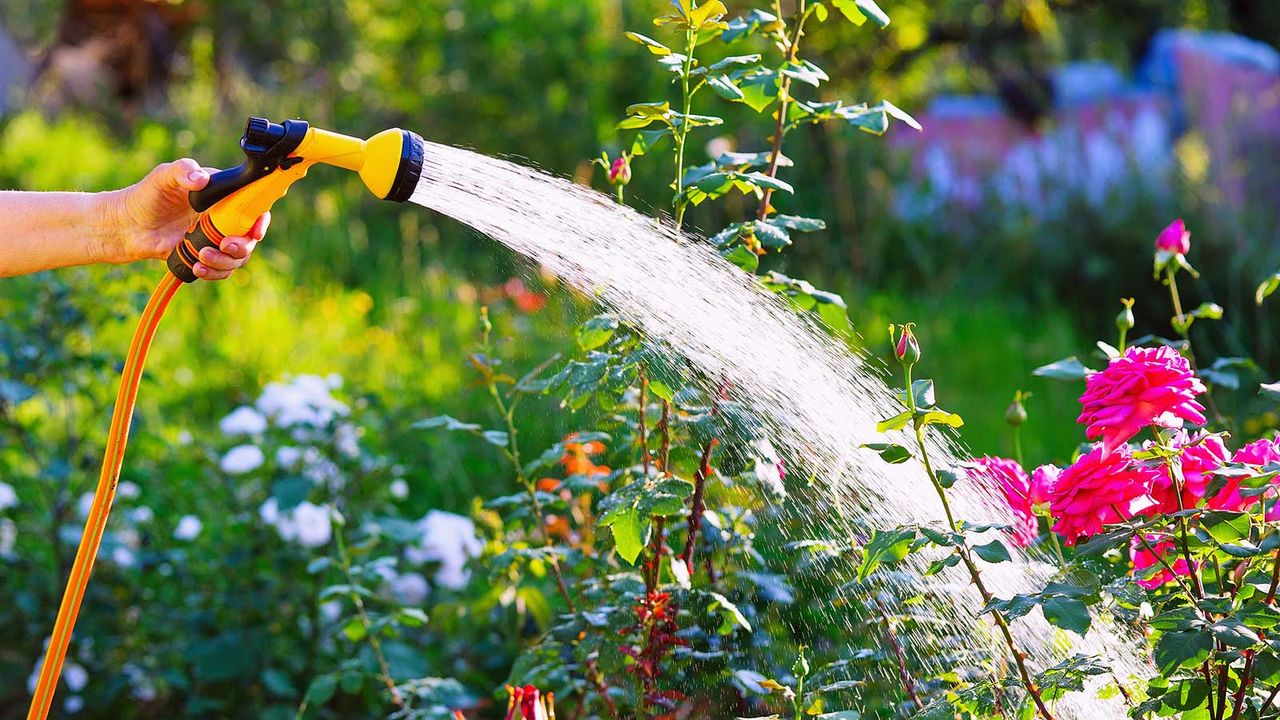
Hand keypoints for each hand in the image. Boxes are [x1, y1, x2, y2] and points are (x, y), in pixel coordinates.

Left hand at [106, 159, 268, 280]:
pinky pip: (222, 270)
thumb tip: (201, 180)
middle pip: (249, 237)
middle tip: (225, 245)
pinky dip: (214, 272)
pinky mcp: (204, 257)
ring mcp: (215, 240)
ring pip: (237, 258)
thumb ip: (183, 171)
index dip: (260, 219)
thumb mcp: (163, 176)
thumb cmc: (146, 196)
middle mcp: (223, 220)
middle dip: (242, 246)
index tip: (255, 229)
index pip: (253, 207)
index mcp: (222, 197)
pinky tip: (198, 267)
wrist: (126, 225)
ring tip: (201, 256)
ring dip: (225, 261)